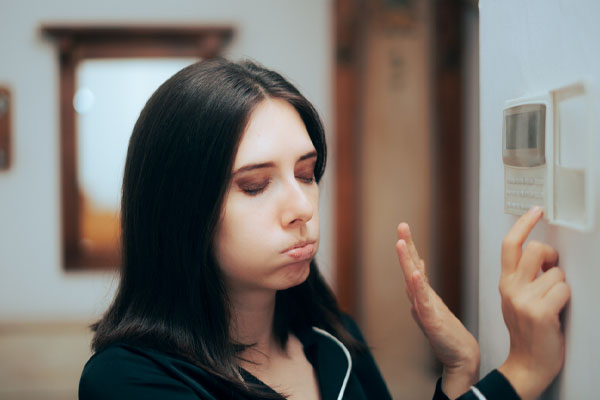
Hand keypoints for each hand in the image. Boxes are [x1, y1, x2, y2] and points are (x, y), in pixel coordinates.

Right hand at [396, 223, 479, 398]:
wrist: (459, 357)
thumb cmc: (448, 334)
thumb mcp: (434, 305)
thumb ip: (423, 287)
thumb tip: (418, 267)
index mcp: (423, 294)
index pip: (414, 266)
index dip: (408, 248)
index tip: (403, 231)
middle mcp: (420, 299)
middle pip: (409, 268)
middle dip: (404, 246)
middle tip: (401, 227)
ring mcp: (423, 308)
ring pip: (411, 280)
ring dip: (405, 261)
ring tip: (400, 243)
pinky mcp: (430, 320)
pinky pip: (423, 300)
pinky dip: (417, 287)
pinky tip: (415, 274)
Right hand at [497, 206, 570, 399]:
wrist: (527, 364)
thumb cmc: (526, 332)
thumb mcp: (515, 299)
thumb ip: (523, 276)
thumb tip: (541, 255)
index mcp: (505, 282)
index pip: (510, 245)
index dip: (523, 224)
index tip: (535, 211)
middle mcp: (511, 288)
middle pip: (534, 250)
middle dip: (551, 256)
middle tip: (552, 268)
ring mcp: (524, 300)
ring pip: (555, 272)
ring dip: (561, 285)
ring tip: (554, 302)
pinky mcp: (540, 312)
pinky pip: (563, 290)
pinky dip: (566, 299)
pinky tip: (558, 312)